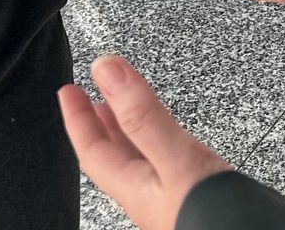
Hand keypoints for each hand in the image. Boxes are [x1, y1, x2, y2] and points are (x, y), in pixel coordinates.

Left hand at [59, 55, 229, 229]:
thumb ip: (142, 115)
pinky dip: (158, 143)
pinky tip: (169, 142)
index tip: (68, 90)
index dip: (77, 118)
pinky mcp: (196, 197)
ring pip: (139, 162)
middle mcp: (151, 197)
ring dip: (126, 133)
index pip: (93, 151)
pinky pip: (164, 164)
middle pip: (112, 158)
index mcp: (136, 189)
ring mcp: (173, 200)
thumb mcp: (175, 160)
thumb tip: (108, 71)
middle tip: (87, 99)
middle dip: (98, 125)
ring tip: (120, 113)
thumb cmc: (216, 223)